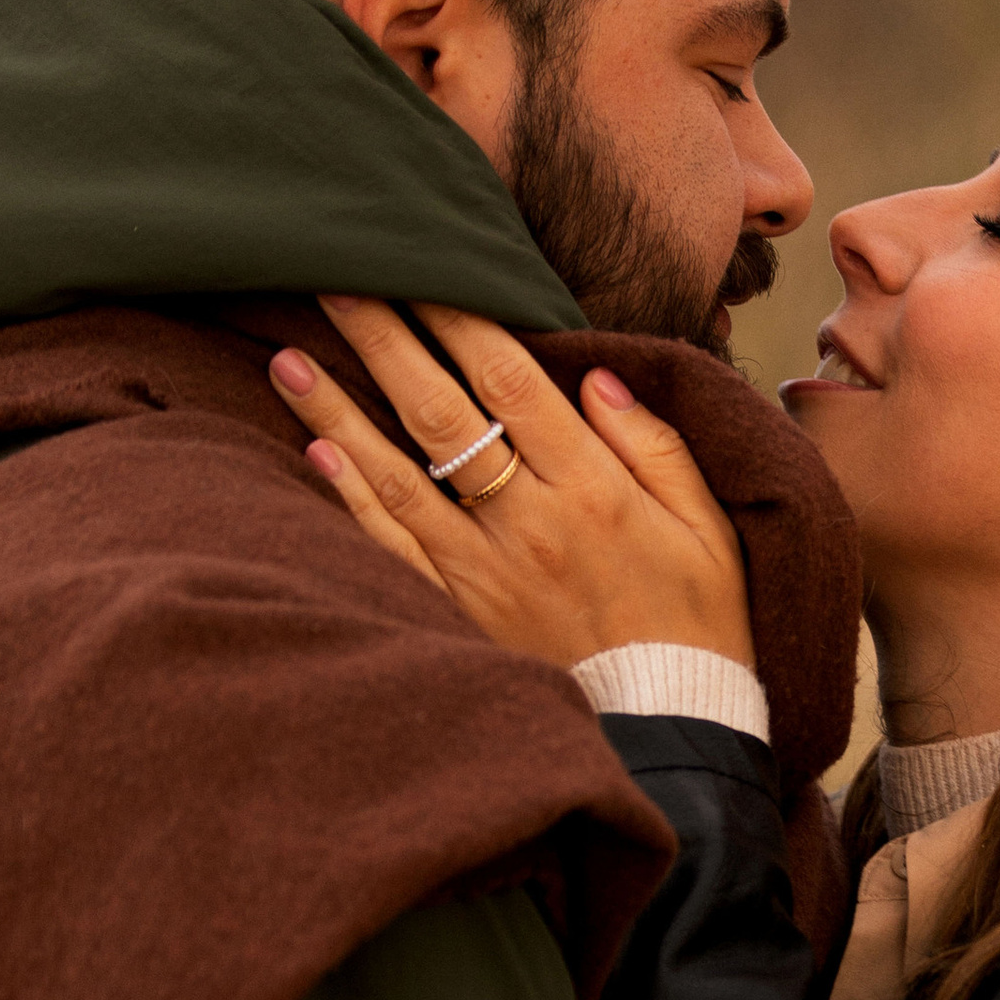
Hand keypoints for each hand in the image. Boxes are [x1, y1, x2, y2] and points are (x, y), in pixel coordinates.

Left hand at [272, 298, 755, 673]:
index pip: (513, 382)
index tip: (423, 266)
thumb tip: (594, 375)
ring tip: (290, 358)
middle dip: (386, 342)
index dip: (462, 319)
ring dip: (339, 415)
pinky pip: (394, 550)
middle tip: (337, 280)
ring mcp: (485, 574)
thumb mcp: (709, 527)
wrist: (673, 733)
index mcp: (595, 490)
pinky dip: (351, 500)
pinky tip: (315, 453)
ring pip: (399, 478)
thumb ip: (655, 445)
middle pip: (442, 415)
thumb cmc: (700, 622)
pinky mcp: (460, 616)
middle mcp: (531, 524)